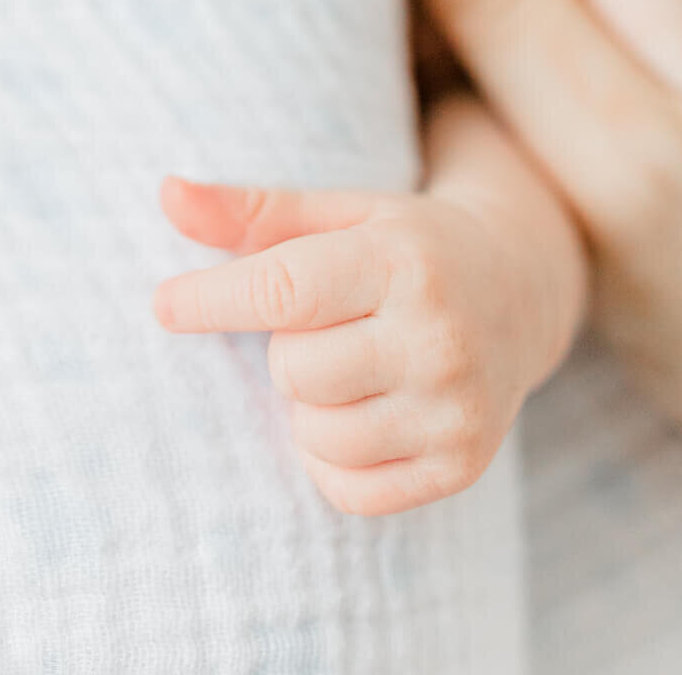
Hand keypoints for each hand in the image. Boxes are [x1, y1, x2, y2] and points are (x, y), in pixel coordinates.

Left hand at [153, 95, 585, 516]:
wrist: (518, 292)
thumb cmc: (405, 245)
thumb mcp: (339, 212)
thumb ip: (250, 209)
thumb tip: (165, 192)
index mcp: (403, 260)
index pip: (286, 288)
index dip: (213, 299)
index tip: (162, 304)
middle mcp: (438, 337)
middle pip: (294, 369)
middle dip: (288, 347)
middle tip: (330, 323)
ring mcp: (455, 409)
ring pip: (316, 433)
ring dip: (307, 406)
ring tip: (349, 364)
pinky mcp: (460, 467)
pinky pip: (346, 490)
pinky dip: (330, 458)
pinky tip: (361, 411)